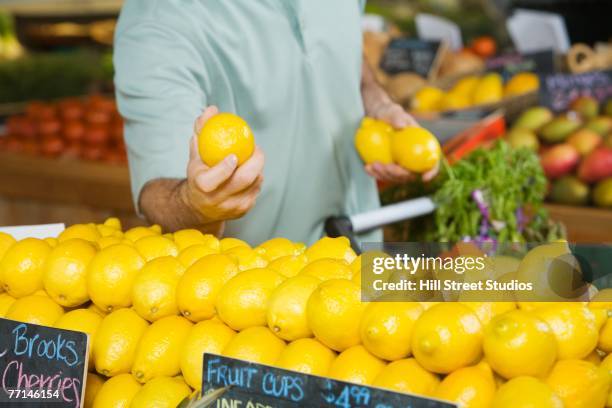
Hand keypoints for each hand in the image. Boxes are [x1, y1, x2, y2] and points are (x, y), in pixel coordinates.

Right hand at [180, 106, 264, 222]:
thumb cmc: (199, 170)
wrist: (199, 205)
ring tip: (255, 157)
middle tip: (257, 149)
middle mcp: (216, 200)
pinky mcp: (243, 211)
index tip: (234, 154)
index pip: (213, 179)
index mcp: (201, 186)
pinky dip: (257, 178)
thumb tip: (212, 109)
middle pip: (242, 181)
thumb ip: (202, 129)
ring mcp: (231, 207)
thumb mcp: (196, 151)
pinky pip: (256, 190)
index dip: (225, 169)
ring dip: (257, 169)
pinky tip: (253, 170)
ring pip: (253, 185)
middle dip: (255, 163)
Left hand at [365, 101, 438, 182]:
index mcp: (421, 146)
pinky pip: (382, 174)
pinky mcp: (386, 166)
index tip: (424, 177)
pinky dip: (375, 173)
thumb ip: (396, 116)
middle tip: (385, 166)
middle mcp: (412, 158)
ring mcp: (399, 164)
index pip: (432, 161)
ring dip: (384, 175)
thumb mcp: (392, 110)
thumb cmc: (387, 112)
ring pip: (395, 178)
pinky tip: (367, 167)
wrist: (374, 117)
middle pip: (410, 174)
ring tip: (372, 165)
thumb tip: (401, 126)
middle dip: (398, 174)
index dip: (431, 171)